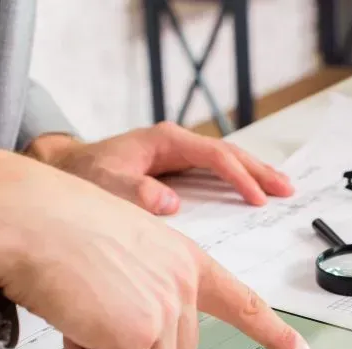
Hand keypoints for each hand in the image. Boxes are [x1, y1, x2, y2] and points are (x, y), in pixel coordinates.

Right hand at [0, 148, 310, 348]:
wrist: (25, 216)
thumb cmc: (59, 229)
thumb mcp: (125, 251)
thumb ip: (150, 291)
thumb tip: (145, 344)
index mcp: (184, 260)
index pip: (241, 302)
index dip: (272, 333)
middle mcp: (184, 283)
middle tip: (95, 312)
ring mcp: (165, 307)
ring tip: (82, 309)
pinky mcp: (139, 331)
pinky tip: (71, 318)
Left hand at [24, 123, 293, 214]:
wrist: (64, 171)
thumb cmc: (82, 176)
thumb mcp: (103, 185)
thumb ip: (133, 193)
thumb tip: (170, 203)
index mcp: (165, 142)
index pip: (214, 156)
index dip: (239, 177)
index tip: (257, 199)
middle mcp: (175, 145)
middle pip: (229, 154)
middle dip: (259, 171)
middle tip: (287, 189)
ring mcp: (177, 157)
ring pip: (225, 162)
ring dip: (254, 175)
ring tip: (281, 190)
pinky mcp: (175, 171)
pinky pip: (214, 174)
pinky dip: (236, 182)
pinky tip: (251, 195)